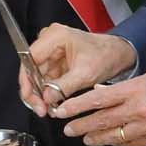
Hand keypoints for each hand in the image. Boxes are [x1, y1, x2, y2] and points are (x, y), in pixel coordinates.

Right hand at [20, 23, 135, 113]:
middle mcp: (50, 41)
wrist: (118, 54)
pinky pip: (46, 79)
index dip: (27, 81)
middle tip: (41, 109)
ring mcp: (52, 51)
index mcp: (55, 36)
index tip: (30, 97)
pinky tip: (52, 103)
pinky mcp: (55, 62)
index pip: (30, 58)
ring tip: (49, 109)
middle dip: (35, 92)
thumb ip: (63, 86)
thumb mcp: (85, 73)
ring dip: (42, 95)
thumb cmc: (106, 55)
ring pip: (37, 76)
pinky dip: (48, 92)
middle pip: (31, 69)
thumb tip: (46, 98)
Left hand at [56, 66, 145, 145]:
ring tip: (85, 138)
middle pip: (101, 121)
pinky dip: (118, 143)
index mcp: (136, 90)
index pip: (98, 99)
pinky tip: (111, 141)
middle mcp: (139, 110)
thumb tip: (105, 93)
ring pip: (114, 137)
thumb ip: (128, 86)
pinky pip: (131, 144)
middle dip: (81, 126)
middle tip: (67, 129)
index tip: (63, 110)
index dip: (77, 106)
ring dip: (97, 138)